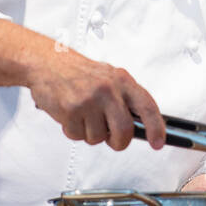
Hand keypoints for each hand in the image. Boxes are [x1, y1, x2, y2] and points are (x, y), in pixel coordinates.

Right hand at [25, 48, 164, 150]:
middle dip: (118, 142)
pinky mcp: (70, 110)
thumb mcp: (109, 77)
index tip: (158, 142)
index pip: (147, 106)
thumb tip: (142, 126)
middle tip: (111, 138)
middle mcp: (108, 89)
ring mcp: (89, 100)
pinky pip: (77, 136)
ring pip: (98, 138)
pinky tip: (70, 115)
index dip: (156, 128)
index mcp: (122, 80)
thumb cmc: (78, 73)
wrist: (46, 62)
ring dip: (90, 133)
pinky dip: (73, 131)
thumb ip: (125, 98)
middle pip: (124, 131)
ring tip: (82, 115)